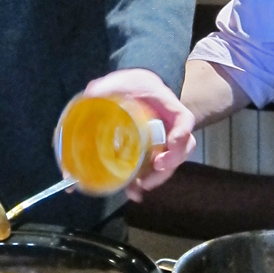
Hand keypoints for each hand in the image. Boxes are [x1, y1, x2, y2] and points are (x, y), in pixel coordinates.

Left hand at [81, 68, 195, 198]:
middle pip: (182, 148)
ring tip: (138, 187)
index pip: (184, 119)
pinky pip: (155, 169)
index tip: (173, 142)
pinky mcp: (152, 152)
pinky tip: (132, 191)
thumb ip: (103, 88)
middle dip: (171, 162)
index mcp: (165, 104)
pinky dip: (145, 181)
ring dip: (158, 178)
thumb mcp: (116, 81)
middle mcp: (169, 125)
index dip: (182, 132)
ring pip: (170, 163)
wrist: (132, 89)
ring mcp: (163, 140)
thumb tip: (89, 98)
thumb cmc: (129, 84)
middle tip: (156, 168)